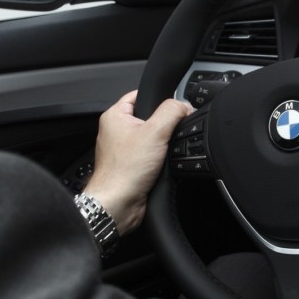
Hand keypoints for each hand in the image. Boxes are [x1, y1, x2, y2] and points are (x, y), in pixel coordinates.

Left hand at [82, 90, 191, 233]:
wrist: (119, 203)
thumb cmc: (124, 171)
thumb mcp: (156, 132)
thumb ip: (172, 112)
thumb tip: (184, 105)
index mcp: (115, 116)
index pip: (139, 94)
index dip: (159, 98)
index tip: (174, 106)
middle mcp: (116, 131)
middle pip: (149, 117)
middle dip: (163, 125)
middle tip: (169, 133)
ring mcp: (122, 149)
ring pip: (151, 138)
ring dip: (161, 144)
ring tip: (162, 153)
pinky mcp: (130, 165)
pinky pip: (150, 155)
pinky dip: (158, 159)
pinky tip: (160, 165)